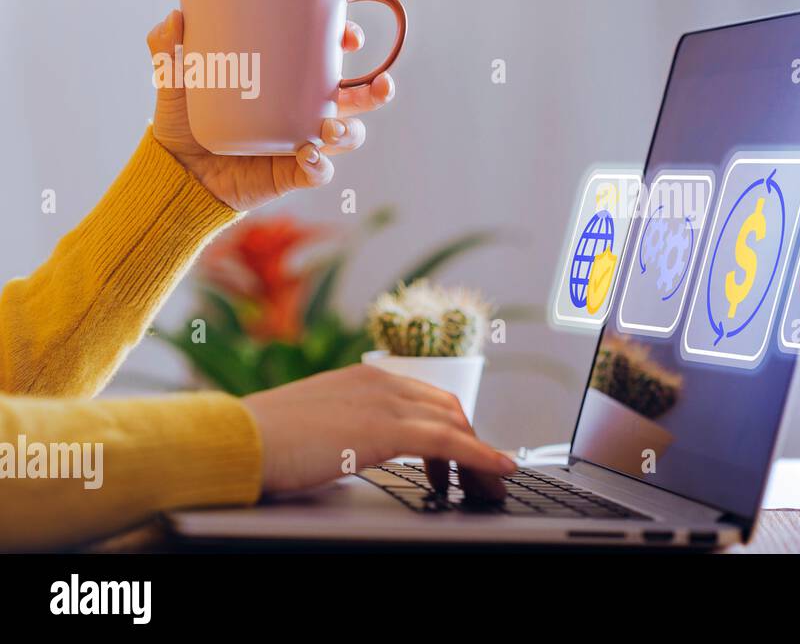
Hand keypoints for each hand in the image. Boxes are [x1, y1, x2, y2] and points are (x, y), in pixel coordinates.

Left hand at [146, 10, 395, 210]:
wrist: (175, 173)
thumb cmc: (182, 123)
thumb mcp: (176, 81)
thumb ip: (169, 49)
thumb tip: (174, 17)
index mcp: (288, 81)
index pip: (329, 58)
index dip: (347, 44)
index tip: (350, 37)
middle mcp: (303, 111)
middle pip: (354, 98)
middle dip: (376, 91)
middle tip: (380, 85)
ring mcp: (302, 143)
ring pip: (347, 136)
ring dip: (350, 131)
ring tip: (330, 130)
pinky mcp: (292, 174)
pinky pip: (320, 172)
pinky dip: (320, 166)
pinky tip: (308, 156)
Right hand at [241, 364, 515, 497]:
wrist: (236, 440)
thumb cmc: (263, 440)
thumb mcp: (317, 426)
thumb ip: (346, 429)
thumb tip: (356, 451)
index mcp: (365, 377)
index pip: (428, 399)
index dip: (454, 430)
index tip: (462, 459)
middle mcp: (381, 381)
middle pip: (449, 411)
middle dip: (472, 445)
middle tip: (482, 479)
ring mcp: (386, 402)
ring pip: (455, 427)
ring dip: (480, 459)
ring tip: (490, 488)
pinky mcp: (386, 429)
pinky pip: (450, 443)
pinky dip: (481, 457)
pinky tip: (497, 471)